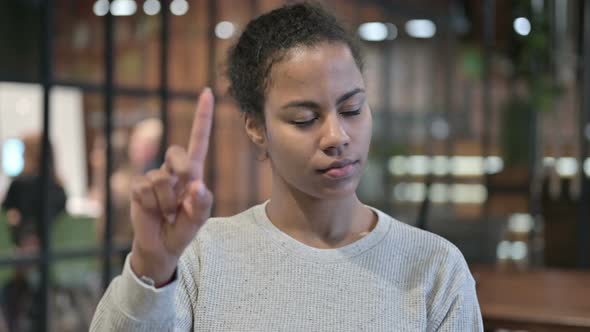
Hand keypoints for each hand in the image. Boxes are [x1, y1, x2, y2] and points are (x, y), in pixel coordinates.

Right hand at [129, 88, 213, 285]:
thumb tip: (196, 185)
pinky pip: (145, 189)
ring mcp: (154, 177)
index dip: (202, 117)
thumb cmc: (183, 229)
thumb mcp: (199, 218)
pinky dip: (151, 206)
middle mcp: (173, 170)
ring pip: (161, 179)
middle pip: (177, 153)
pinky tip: (152, 212)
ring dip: (166, 202)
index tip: (207, 91)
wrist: (162, 247)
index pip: (199, 141)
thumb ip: (201, 204)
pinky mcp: (138, 187)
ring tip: (165, 213)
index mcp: (193, 172)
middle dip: (180, 173)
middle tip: (180, 198)